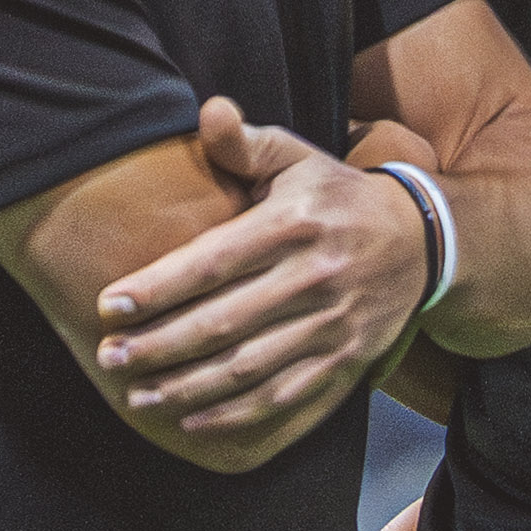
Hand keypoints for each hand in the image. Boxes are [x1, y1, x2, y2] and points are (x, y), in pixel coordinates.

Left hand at [93, 98, 431, 473]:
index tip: (108, 305)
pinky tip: (192, 419)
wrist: (422, 240)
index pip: (215, 261)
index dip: (158, 287)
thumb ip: (246, 143)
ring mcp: (334, 325)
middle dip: (160, 345)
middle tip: (110, 356)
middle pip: (224, 323)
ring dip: (188, 387)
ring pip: (250, 368)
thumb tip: (209, 111)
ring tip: (139, 395)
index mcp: (294, 224)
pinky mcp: (346, 360)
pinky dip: (236, 415)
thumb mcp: (298, 158)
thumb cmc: (337, 196)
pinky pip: (285, 397)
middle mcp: (315, 277)